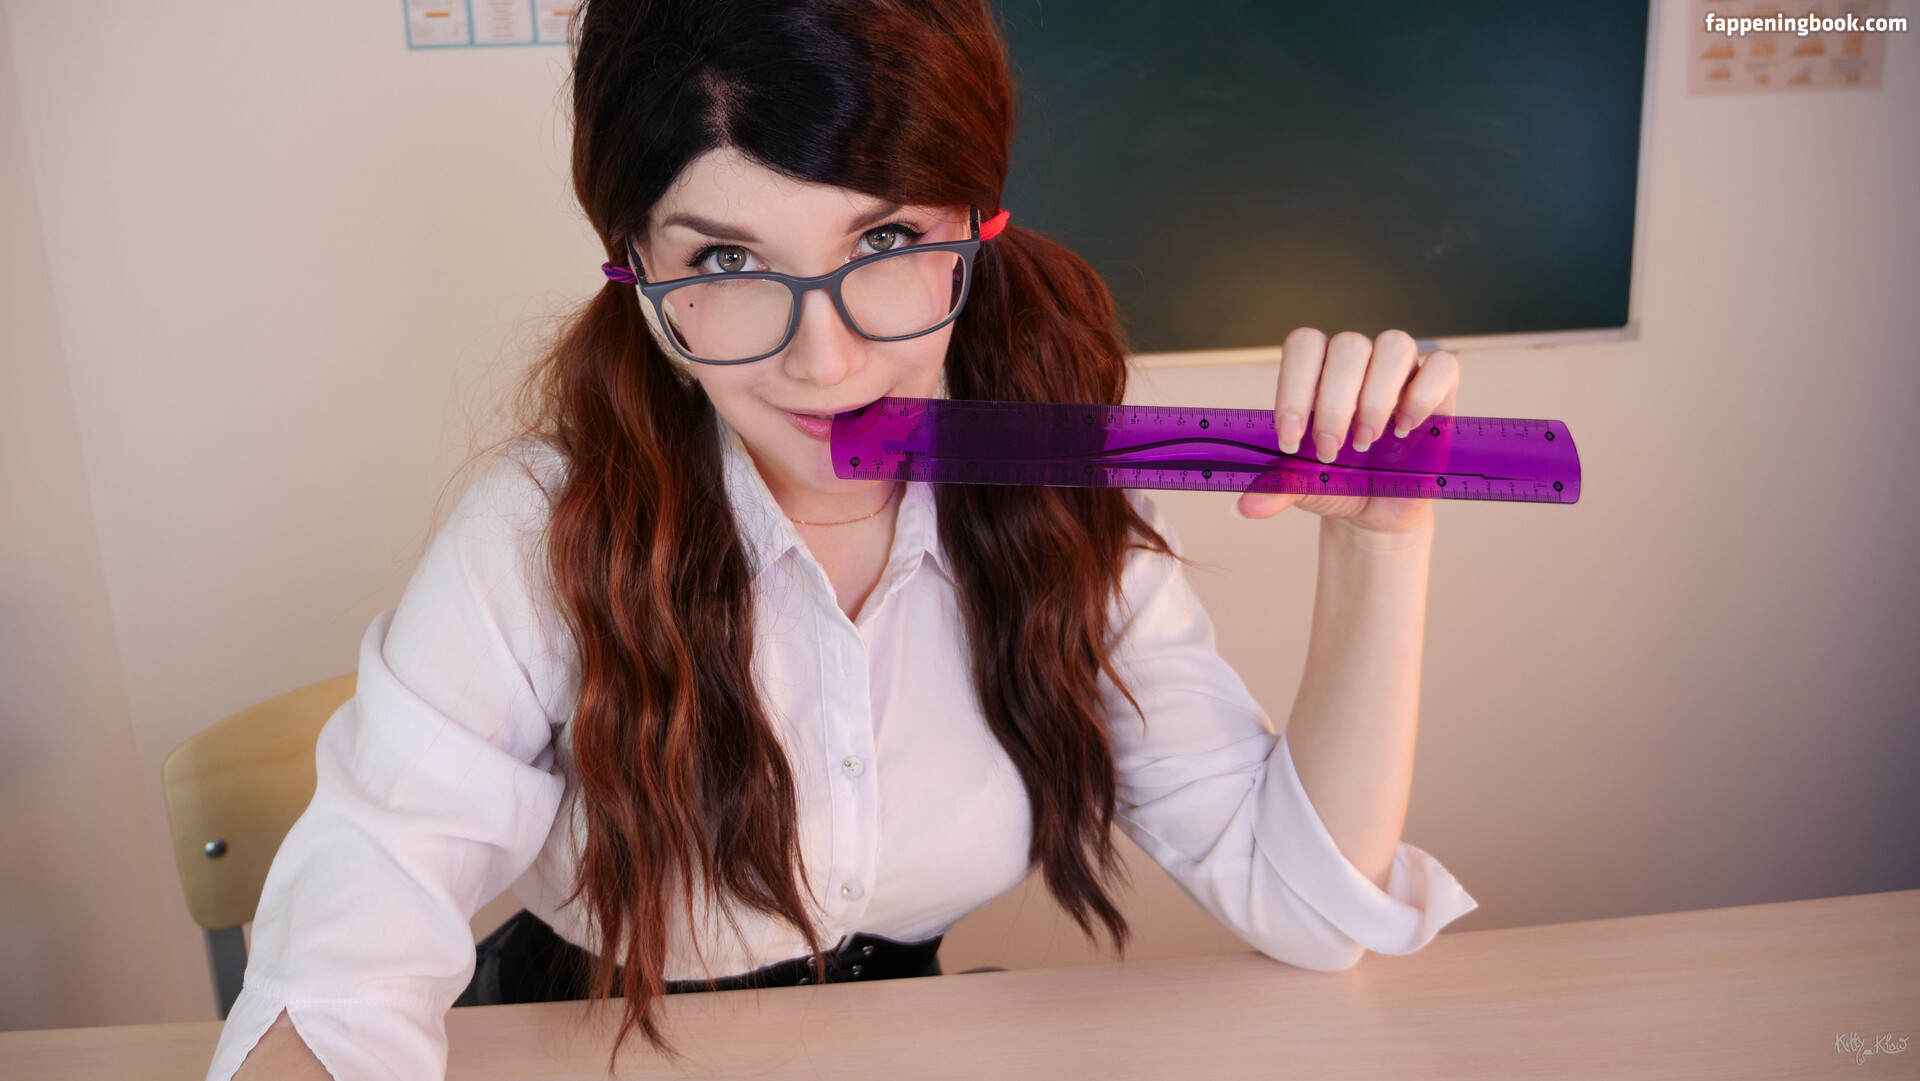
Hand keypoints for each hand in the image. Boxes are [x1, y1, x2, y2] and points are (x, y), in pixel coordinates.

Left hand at [1234, 328, 1460, 534]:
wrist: (1376, 508)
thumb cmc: (1337, 483)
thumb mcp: (1302, 487)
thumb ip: (1276, 488)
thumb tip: (1246, 507)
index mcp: (1317, 372)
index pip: (1304, 345)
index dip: (1294, 386)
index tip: (1291, 438)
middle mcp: (1358, 362)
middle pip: (1347, 345)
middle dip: (1334, 403)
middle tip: (1330, 451)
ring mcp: (1400, 371)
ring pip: (1394, 345)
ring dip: (1376, 398)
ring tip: (1366, 443)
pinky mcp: (1439, 387)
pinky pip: (1441, 365)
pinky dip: (1421, 396)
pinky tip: (1404, 431)